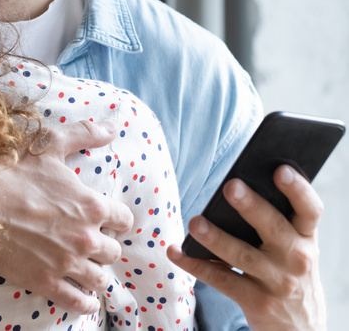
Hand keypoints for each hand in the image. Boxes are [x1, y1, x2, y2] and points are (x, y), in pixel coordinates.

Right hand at [0, 119, 133, 313]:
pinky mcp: (46, 281)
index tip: (107, 218)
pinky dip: (84, 301)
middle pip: (113, 251)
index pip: (124, 220)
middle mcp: (84, 237)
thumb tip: (112, 126)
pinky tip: (84, 297)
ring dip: (96, 272)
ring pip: (99, 278)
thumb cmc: (13, 169)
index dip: (116, 218)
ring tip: (88, 268)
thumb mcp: (51, 143)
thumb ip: (85, 133)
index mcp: (90, 205)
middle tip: (92, 241)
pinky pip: (78, 302)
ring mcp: (66, 262)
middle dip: (105, 245)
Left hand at [168, 165, 326, 330]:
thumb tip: (235, 184)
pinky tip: (175, 251)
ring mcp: (278, 282)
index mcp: (306, 236)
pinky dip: (195, 264)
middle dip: (251, 206)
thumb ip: (275, 219)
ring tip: (195, 222)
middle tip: (230, 186)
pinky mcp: (257, 302)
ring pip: (243, 255)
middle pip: (273, 227)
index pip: (309, 209)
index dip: (298, 189)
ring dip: (216, 238)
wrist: (301, 329)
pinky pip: (221, 280)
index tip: (280, 170)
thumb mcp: (294, 246)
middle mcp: (297, 258)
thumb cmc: (288, 269)